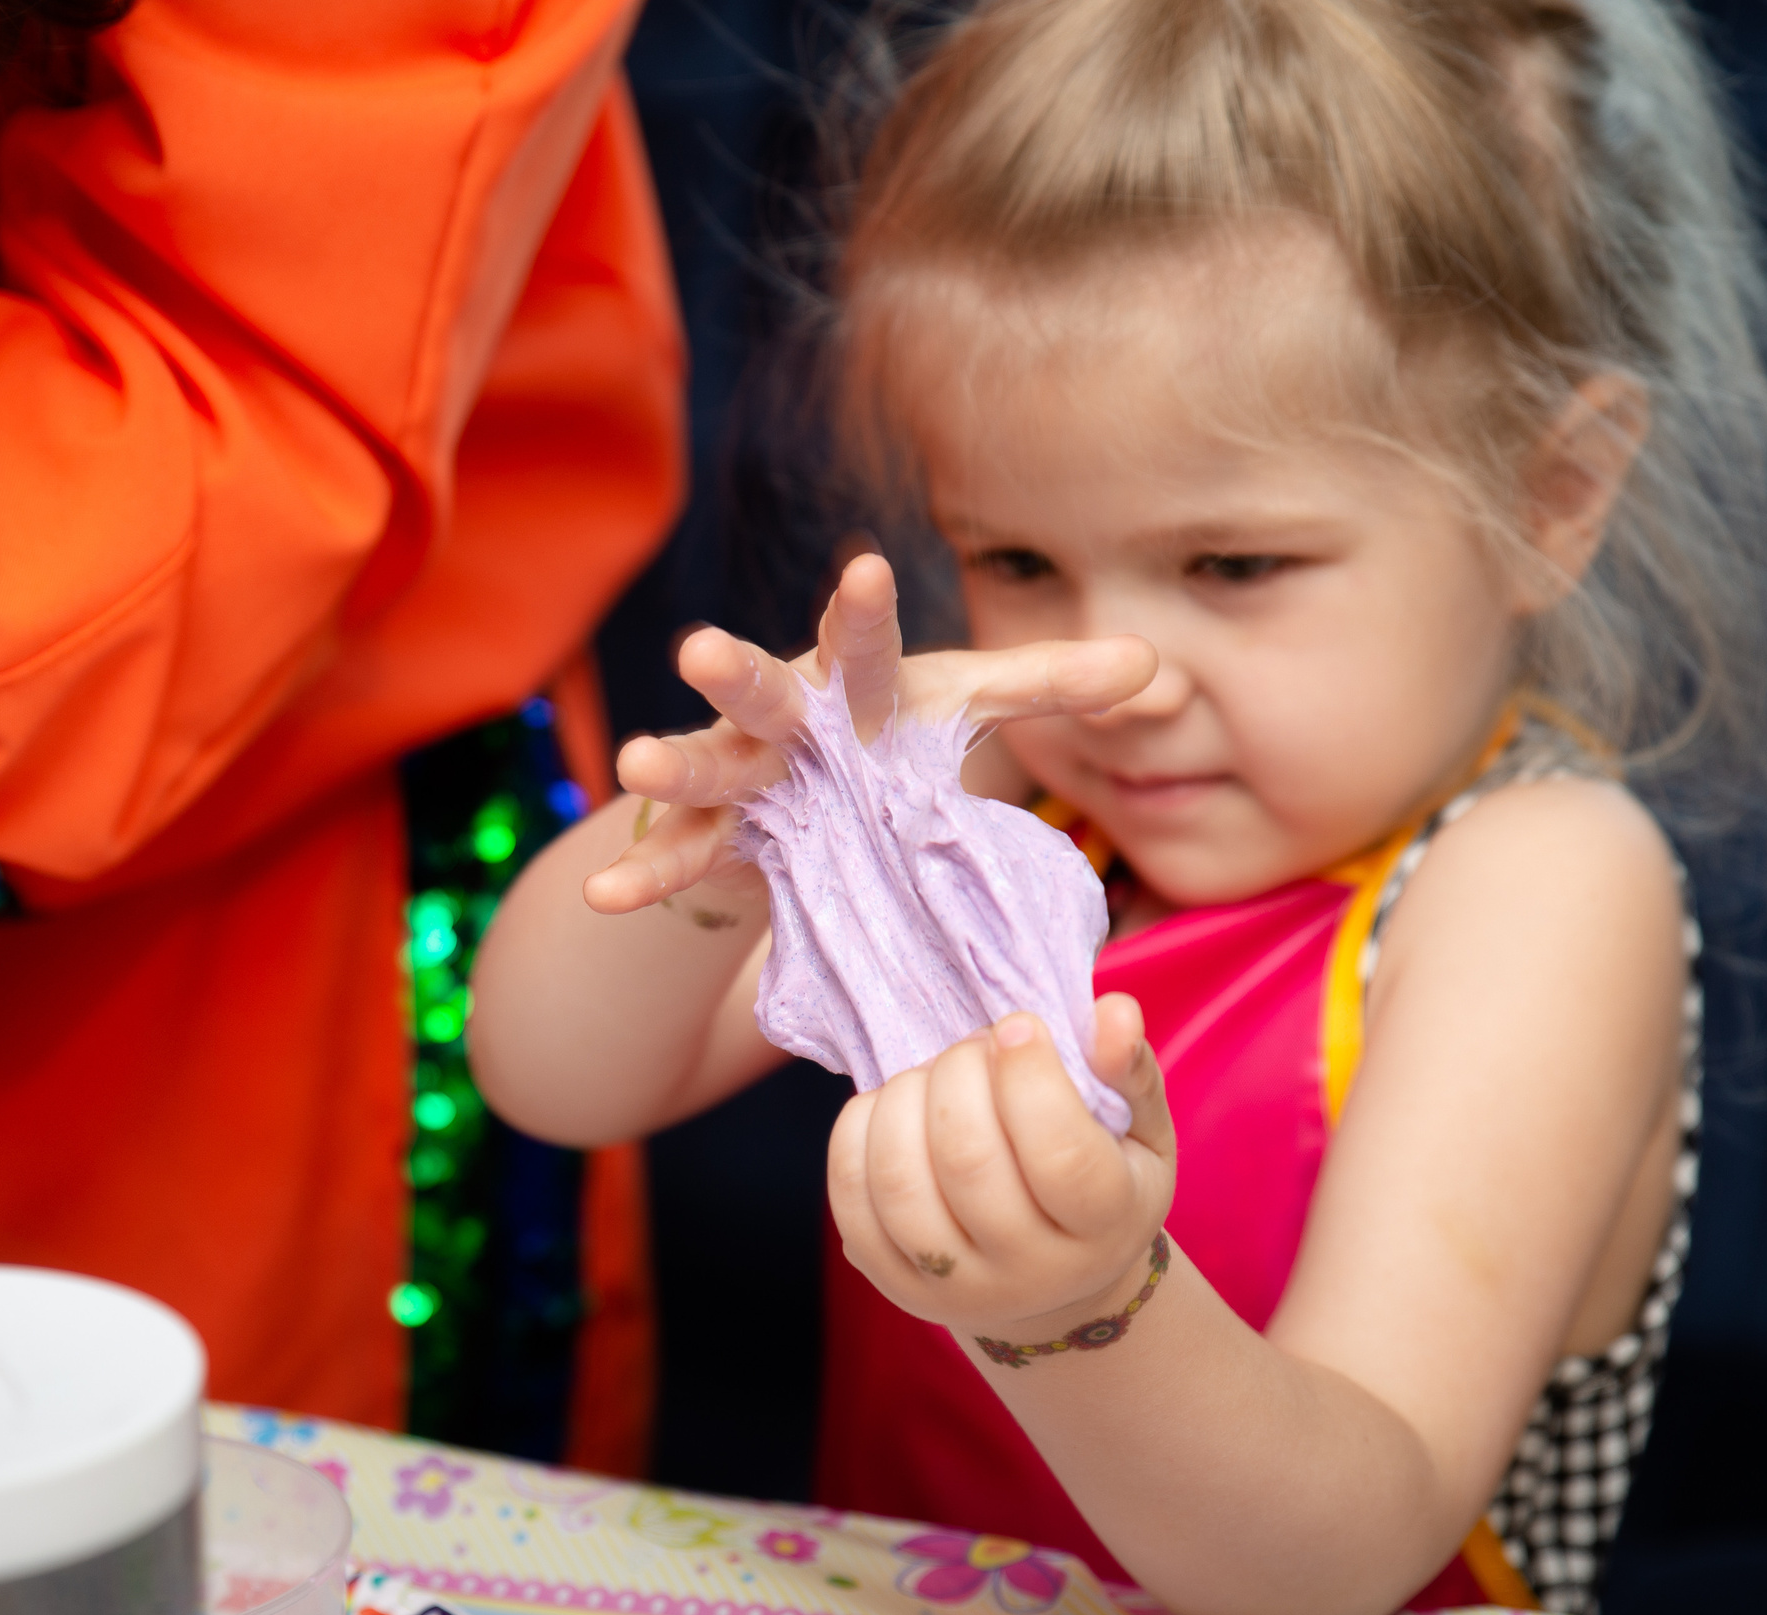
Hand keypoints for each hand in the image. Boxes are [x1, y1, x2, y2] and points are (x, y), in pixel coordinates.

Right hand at [582, 552, 1152, 915]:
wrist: (807, 804)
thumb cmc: (891, 742)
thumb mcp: (967, 715)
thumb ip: (1052, 686)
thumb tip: (1157, 668)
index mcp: (858, 689)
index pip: (866, 646)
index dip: (862, 614)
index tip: (864, 568)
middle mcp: (792, 720)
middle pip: (765, 692)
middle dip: (736, 673)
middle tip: (700, 647)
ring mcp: (740, 775)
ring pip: (705, 765)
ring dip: (674, 761)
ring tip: (642, 758)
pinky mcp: (707, 833)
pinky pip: (674, 854)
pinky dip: (641, 873)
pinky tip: (609, 895)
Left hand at [828, 994, 1176, 1340]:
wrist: (1054, 1282)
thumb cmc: (1104, 1183)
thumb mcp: (1141, 1133)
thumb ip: (1129, 1071)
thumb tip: (1113, 1011)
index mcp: (1103, 1229)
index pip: (1061, 1158)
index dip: (1030, 1078)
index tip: (1017, 1026)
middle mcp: (1027, 1272)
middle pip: (968, 1161)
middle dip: (961, 1073)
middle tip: (977, 1047)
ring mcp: (952, 1286)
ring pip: (899, 1181)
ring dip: (905, 1097)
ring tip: (935, 1076)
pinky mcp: (890, 1281)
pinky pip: (850, 1196)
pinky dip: (859, 1129)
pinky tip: (894, 1107)